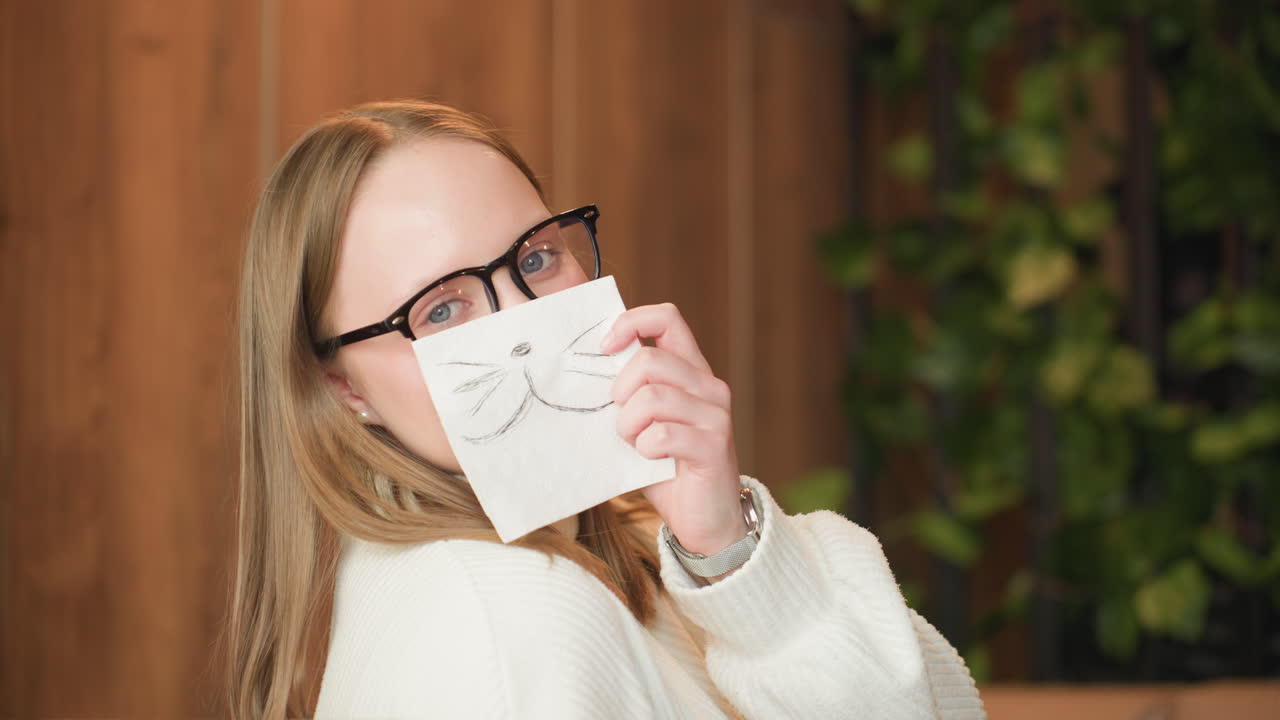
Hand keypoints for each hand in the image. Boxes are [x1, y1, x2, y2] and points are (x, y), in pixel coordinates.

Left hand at [601, 303, 746, 560]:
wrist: (706, 521)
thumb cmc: (666, 469)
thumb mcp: (642, 423)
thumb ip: (626, 394)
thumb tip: (578, 369)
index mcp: (690, 371)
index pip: (667, 318)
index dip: (631, 322)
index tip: (605, 349)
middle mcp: (708, 386)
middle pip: (649, 359)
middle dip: (620, 391)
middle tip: (621, 421)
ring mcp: (715, 415)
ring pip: (652, 397)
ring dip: (629, 425)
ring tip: (635, 443)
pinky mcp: (713, 446)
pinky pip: (662, 435)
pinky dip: (645, 449)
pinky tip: (651, 460)